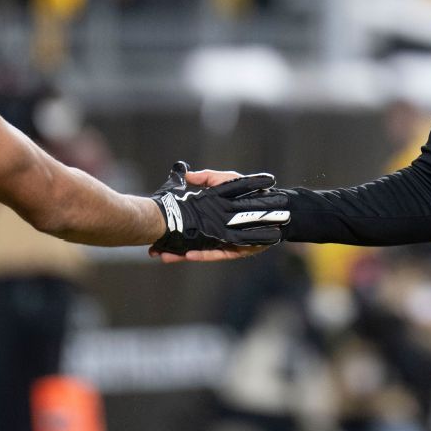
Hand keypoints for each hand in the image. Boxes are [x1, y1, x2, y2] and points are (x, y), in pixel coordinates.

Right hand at [149, 162, 288, 256]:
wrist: (277, 206)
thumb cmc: (253, 191)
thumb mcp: (226, 179)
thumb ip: (208, 177)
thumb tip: (188, 175)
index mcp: (211, 216)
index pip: (186, 221)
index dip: (171, 225)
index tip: (155, 226)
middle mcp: (215, 230)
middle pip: (189, 239)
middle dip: (171, 245)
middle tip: (154, 249)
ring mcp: (225, 241)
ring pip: (199, 249)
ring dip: (181, 253)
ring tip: (165, 255)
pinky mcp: (236, 249)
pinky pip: (217, 253)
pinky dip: (203, 254)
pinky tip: (189, 255)